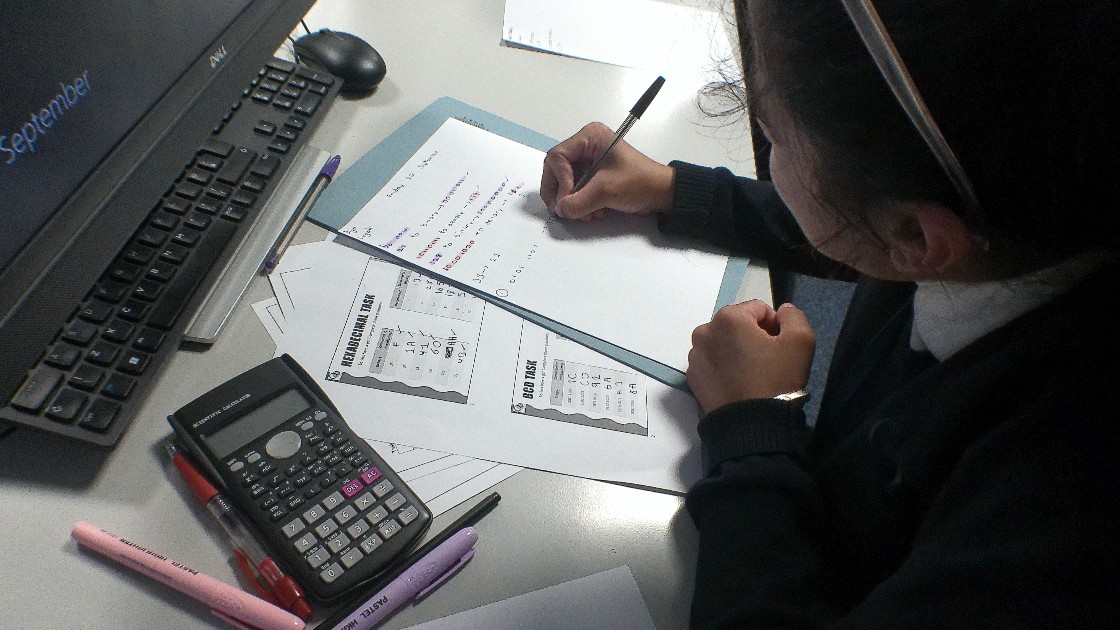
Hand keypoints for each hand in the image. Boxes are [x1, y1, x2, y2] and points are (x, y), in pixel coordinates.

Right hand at [540, 122, 674, 220]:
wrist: (662, 194)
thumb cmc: (640, 182)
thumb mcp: (606, 190)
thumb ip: (578, 201)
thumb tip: (560, 210)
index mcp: (589, 137)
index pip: (557, 157)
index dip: (559, 180)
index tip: (567, 199)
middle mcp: (586, 146)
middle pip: (557, 170)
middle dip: (561, 193)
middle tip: (565, 210)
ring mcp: (589, 162)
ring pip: (565, 183)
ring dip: (572, 201)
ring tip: (587, 213)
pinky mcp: (594, 176)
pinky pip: (576, 190)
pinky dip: (580, 203)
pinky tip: (594, 212)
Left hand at [687, 301, 814, 413]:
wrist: (751, 424)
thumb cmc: (775, 379)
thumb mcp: (800, 343)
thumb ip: (794, 317)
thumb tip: (783, 311)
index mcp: (728, 318)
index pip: (758, 309)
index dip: (774, 325)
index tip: (780, 345)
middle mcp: (704, 332)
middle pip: (737, 325)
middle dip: (753, 336)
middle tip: (768, 360)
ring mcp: (694, 356)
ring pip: (723, 343)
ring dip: (737, 350)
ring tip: (752, 372)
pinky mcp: (692, 376)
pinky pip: (712, 362)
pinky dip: (723, 366)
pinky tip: (737, 382)